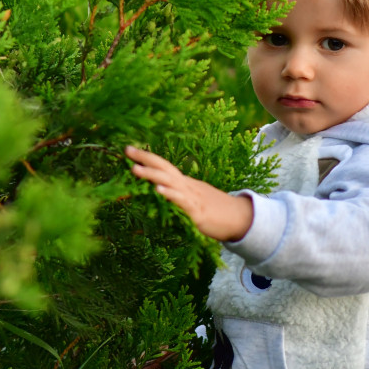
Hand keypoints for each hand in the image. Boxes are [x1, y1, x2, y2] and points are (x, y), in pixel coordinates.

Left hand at [125, 146, 253, 241]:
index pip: (163, 166)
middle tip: (127, 149)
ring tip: (135, 169)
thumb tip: (158, 195)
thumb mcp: (193, 201)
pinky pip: (182, 201)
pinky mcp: (197, 212)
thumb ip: (177, 197)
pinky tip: (158, 191)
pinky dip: (170, 194)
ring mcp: (192, 197)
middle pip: (164, 167)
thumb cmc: (216, 211)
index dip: (147, 158)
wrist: (241, 219)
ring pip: (170, 182)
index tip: (128, 150)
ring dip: (152, 175)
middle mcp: (187, 186)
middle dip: (145, 158)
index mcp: (184, 183)